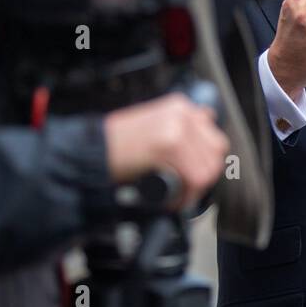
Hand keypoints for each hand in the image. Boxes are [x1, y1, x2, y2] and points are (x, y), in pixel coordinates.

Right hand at [103, 93, 229, 208]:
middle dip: (204, 175)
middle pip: (216, 150)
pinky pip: (194, 177)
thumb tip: (202, 141)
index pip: (212, 133)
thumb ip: (177, 130)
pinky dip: (186, 195)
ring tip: (176, 196)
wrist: (89, 153)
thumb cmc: (115, 146)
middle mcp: (182, 113)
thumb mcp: (151, 127)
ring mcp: (177, 127)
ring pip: (208, 167)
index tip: (194, 174)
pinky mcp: (170, 144)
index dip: (206, 159)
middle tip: (185, 189)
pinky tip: (171, 199)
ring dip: (194, 188)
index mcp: (179, 106)